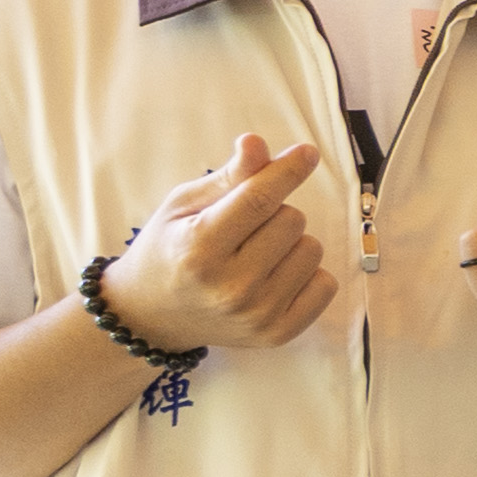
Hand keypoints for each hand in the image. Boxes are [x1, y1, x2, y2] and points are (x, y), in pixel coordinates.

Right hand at [104, 133, 335, 355]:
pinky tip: (273, 277)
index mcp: (198, 248)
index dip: (286, 171)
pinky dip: (307, 274)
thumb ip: (228, 177)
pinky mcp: (278, 334)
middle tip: (243, 229)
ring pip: (313, 249)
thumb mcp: (183, 206)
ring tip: (255, 254)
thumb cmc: (168, 250)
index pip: (258, 199)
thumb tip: (257, 143)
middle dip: (274, 213)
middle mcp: (229, 286)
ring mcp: (256, 314)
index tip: (307, 152)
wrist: (150, 316)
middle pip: (292, 220)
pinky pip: (326, 284)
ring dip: (291, 243)